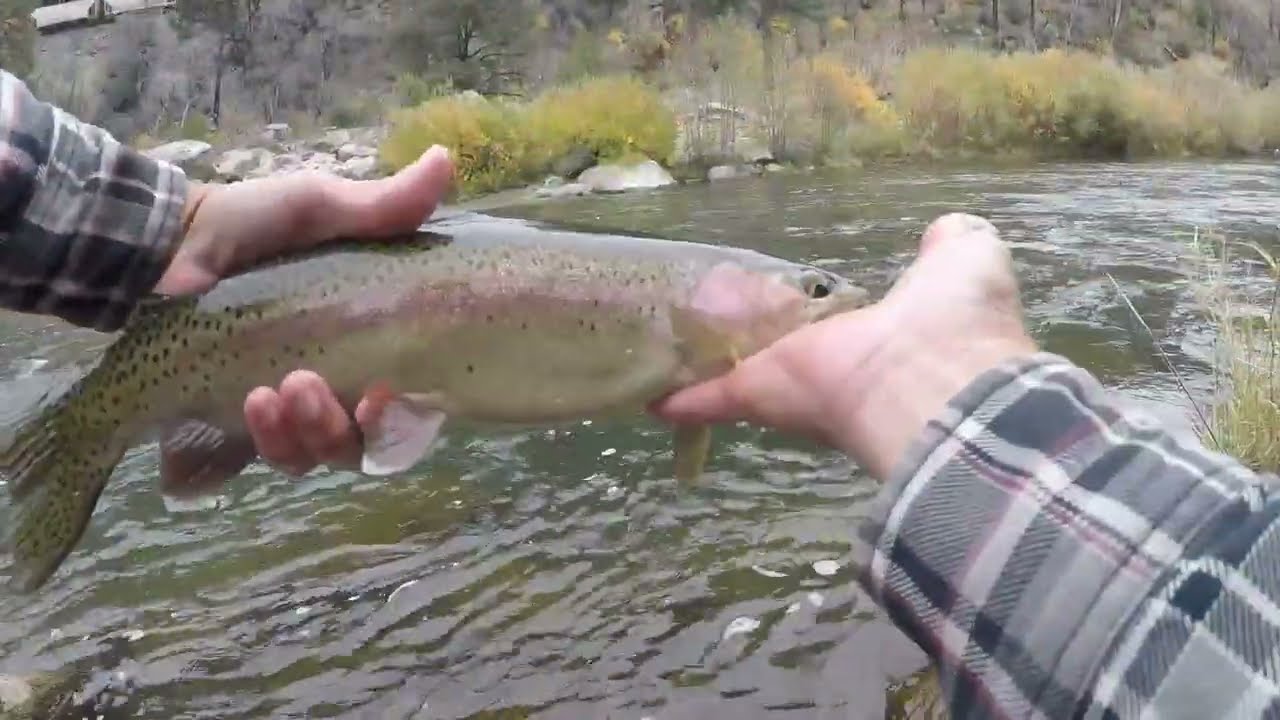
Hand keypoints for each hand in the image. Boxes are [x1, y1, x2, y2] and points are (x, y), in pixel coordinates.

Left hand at [154, 145, 454, 476]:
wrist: (169, 247)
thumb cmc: (253, 226)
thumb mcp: (318, 208)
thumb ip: (382, 205)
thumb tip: (445, 160)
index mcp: (377, 340)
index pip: (417, 400)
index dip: (413, 414)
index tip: (390, 393)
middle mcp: (349, 385)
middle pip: (373, 442)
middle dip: (347, 426)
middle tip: (309, 384)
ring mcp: (301, 412)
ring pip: (328, 456)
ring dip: (310, 433)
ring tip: (276, 391)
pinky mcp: (253, 426)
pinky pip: (279, 457)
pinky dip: (272, 439)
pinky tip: (254, 402)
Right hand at [651, 213, 1039, 479]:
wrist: (933, 383)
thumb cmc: (955, 319)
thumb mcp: (969, 258)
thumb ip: (953, 242)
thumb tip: (942, 229)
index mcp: (885, 332)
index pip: (847, 317)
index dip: (824, 306)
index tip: (796, 291)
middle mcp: (839, 362)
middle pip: (785, 340)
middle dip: (753, 326)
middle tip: (710, 306)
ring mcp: (797, 383)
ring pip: (745, 366)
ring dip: (710, 357)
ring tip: (668, 337)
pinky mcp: (761, 394)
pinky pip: (713, 399)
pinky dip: (683, 401)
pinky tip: (650, 399)